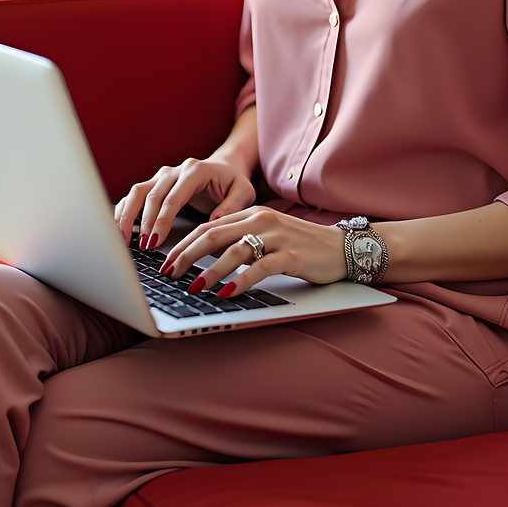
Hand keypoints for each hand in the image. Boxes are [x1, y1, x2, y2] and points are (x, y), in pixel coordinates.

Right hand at [114, 158, 255, 248]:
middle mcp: (176, 170)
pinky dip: (125, 209)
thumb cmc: (234, 182)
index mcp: (195, 170)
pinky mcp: (156, 183)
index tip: (156, 241)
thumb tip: (213, 221)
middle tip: (143, 246)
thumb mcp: (244, 192)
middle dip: (145, 222)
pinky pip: (135, 194)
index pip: (174, 196)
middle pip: (153, 194)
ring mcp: (163, 175)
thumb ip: (232, 205)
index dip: (162, 219)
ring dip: (128, 215)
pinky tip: (120, 228)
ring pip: (138, 192)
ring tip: (124, 239)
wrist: (225, 167)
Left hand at [159, 206, 347, 295]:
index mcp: (252, 213)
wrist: (341, 247)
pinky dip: (240, 281)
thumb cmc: (301, 245)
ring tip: (193, 287)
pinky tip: (226, 293)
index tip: (166, 260)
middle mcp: (261, 220)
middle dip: (187, 255)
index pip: (209, 225)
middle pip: (215, 234)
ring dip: (210, 270)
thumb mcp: (267, 235)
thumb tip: (206, 257)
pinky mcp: (291, 254)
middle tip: (169, 273)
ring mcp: (277, 236)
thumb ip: (240, 239)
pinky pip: (260, 267)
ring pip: (234, 250)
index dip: (184, 243)